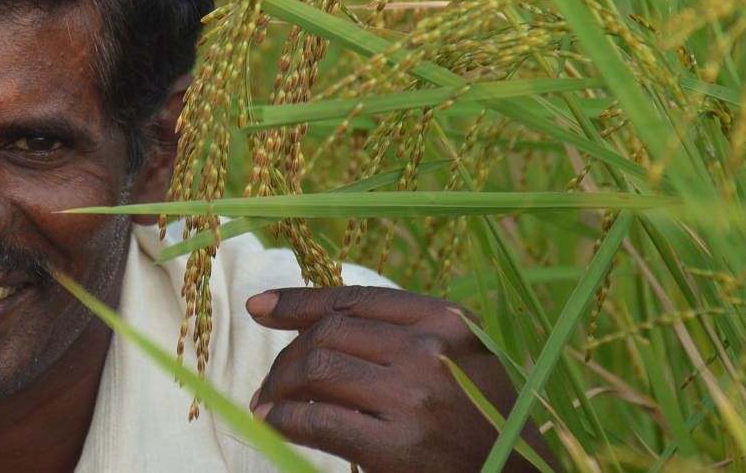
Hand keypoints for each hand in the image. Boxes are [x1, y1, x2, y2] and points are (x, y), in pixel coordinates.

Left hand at [246, 285, 550, 472]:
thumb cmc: (486, 420)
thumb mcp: (462, 359)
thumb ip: (408, 333)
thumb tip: (321, 320)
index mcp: (446, 319)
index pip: (354, 299)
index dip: (299, 300)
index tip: (259, 305)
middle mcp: (430, 349)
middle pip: (329, 333)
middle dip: (287, 355)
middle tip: (269, 381)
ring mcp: (413, 396)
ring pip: (317, 370)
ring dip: (279, 387)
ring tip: (267, 402)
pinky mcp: (397, 446)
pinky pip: (318, 421)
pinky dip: (284, 420)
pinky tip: (274, 424)